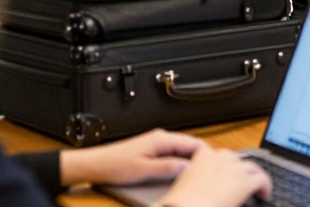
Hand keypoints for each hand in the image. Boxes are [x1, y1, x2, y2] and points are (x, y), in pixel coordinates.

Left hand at [61, 128, 204, 185]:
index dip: (206, 153)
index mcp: (161, 139)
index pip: (193, 142)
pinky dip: (179, 160)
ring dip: (189, 159)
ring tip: (196, 173)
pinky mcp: (151, 149)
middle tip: (208, 171)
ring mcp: (156, 142)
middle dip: (199, 157)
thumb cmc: (115, 165)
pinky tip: (180, 171)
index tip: (214, 164)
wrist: (95, 164)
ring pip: (181, 149)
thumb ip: (168, 167)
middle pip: (189, 145)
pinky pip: (172, 153)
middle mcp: (160, 137)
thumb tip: (188, 166)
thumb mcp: (144, 170)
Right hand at [156, 145, 272, 206]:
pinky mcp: (245, 182)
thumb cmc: (182, 202)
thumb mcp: (187, 184)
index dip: (222, 163)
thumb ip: (198, 178)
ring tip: (256, 187)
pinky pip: (262, 179)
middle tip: (240, 182)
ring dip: (253, 176)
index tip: (224, 172)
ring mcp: (234, 169)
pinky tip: (264, 195)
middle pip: (236, 159)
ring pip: (252, 167)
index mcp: (202, 157)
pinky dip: (265, 186)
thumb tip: (206, 186)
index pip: (215, 152)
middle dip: (239, 170)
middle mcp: (220, 158)